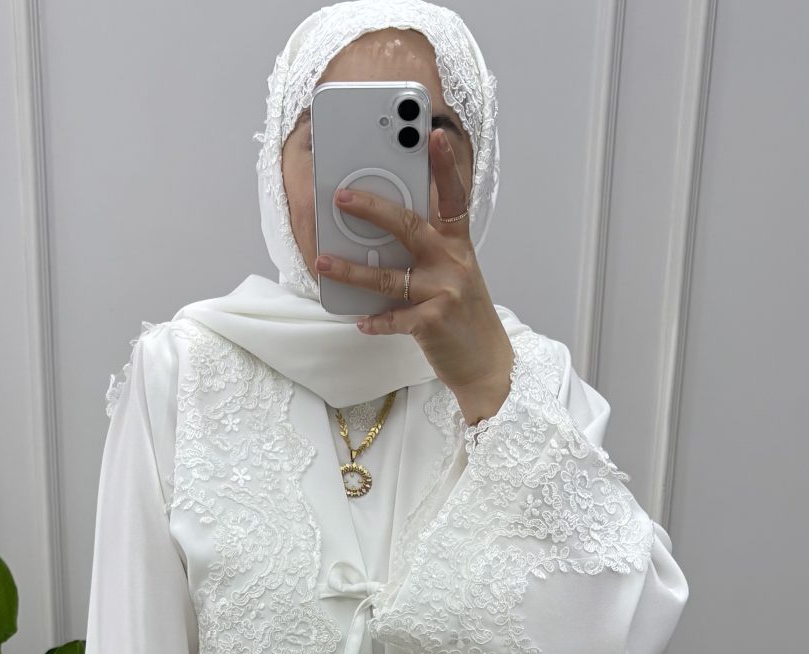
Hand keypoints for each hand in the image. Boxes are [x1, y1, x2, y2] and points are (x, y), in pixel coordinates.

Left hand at [315, 128, 514, 423]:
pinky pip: (395, 318)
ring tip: (323, 261)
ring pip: (389, 276)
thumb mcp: (453, 274)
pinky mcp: (434, 322)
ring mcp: (444, 291)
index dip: (444, 166)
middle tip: (342, 197)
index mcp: (458, 245)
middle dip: (372, 209)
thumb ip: (427, 252)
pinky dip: (376, 321)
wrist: (486, 362)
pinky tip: (361, 322)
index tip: (433, 136)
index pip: (453, 198)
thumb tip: (379, 236)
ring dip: (351, 270)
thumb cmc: (462, 315)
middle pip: (408, 226)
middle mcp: (452, 262)